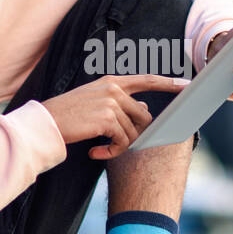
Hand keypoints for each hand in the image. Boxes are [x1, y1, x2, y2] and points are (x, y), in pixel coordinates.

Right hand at [40, 73, 191, 159]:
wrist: (46, 123)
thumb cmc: (68, 115)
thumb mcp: (95, 102)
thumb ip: (120, 103)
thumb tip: (147, 110)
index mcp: (111, 82)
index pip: (147, 80)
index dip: (169, 83)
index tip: (187, 85)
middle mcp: (113, 89)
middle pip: (143, 117)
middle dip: (134, 135)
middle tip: (115, 146)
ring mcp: (111, 103)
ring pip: (133, 132)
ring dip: (119, 147)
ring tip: (101, 150)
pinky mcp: (107, 119)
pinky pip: (122, 142)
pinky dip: (111, 152)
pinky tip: (96, 153)